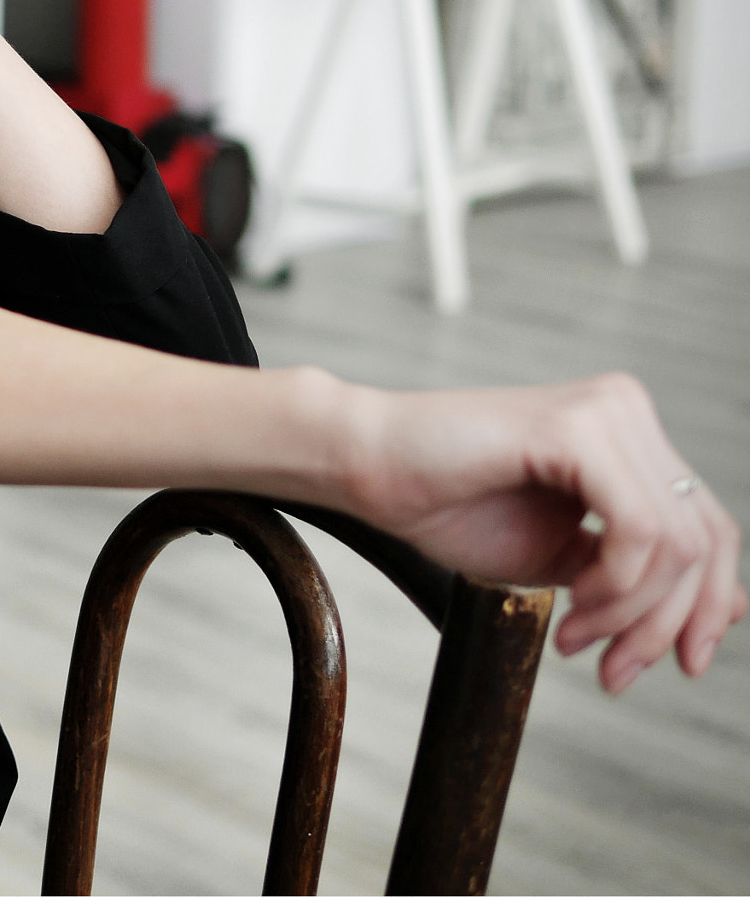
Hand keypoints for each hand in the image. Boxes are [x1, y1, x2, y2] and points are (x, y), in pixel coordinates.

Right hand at [354, 373, 744, 692]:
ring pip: (677, 543)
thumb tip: (728, 610)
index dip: (705, 606)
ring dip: (632, 614)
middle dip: (668, 623)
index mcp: (627, 435)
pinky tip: (572, 603)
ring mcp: (606, 412)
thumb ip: (637, 573)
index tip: (678, 666)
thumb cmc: (445, 503)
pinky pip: (638, 529)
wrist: (367, 469)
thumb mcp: (564, 556)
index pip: (707, 528)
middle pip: (704, 539)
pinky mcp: (576, 427)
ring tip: (577, 639)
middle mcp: (626, 411)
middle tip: (615, 670)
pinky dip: (616, 585)